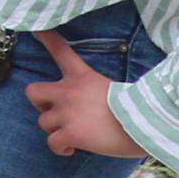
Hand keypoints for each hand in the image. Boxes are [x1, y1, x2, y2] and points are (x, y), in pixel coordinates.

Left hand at [24, 37, 147, 158]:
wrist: (145, 125)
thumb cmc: (136, 110)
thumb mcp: (114, 88)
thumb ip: (93, 90)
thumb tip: (89, 104)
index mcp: (82, 76)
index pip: (60, 51)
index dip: (47, 39)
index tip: (36, 29)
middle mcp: (69, 91)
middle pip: (33, 92)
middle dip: (39, 103)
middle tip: (52, 110)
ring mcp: (67, 112)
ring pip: (43, 122)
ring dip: (56, 129)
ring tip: (74, 133)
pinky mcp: (70, 133)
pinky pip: (52, 143)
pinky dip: (60, 148)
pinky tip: (71, 148)